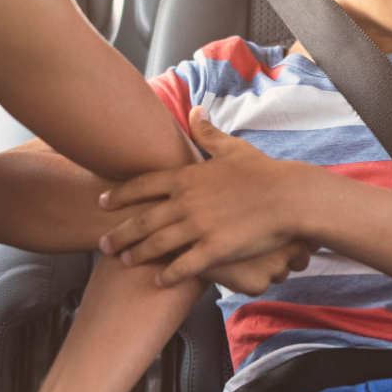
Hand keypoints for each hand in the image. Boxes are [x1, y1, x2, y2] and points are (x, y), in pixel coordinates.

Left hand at [97, 106, 322, 285]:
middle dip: (119, 233)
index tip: (102, 202)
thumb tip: (195, 111)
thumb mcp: (232, 148)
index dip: (119, 195)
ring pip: (156, 244)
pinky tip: (158, 280)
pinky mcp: (214, 249)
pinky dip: (167, 274)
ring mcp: (198, 227)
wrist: (289, 197)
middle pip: (142, 219)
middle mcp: (186, 202)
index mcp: (188, 177)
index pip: (143, 185)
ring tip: (125, 261)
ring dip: (137, 254)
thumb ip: (208, 133)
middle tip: (103, 243)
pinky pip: (183, 266)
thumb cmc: (263, 172)